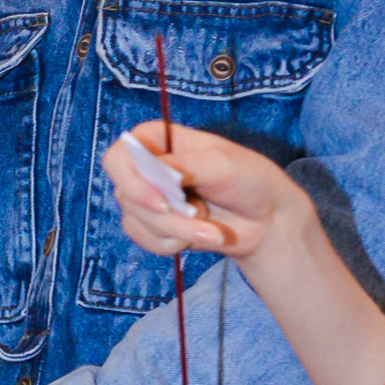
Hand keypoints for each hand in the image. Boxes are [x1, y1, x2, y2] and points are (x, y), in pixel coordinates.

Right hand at [103, 118, 303, 263]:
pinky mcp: (154, 227)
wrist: (266, 220)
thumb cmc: (248, 179)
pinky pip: (146, 240)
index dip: (132, 182)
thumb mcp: (222, 164)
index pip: (118, 157)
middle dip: (167, 215)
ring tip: (210, 228)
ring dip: (178, 231)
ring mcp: (147, 199)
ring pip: (137, 222)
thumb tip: (158, 175)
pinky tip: (201, 236)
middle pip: (127, 196)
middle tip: (200, 215)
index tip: (161, 202)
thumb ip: (185, 166)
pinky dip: (175, 244)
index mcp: (156, 140)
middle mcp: (145, 168)